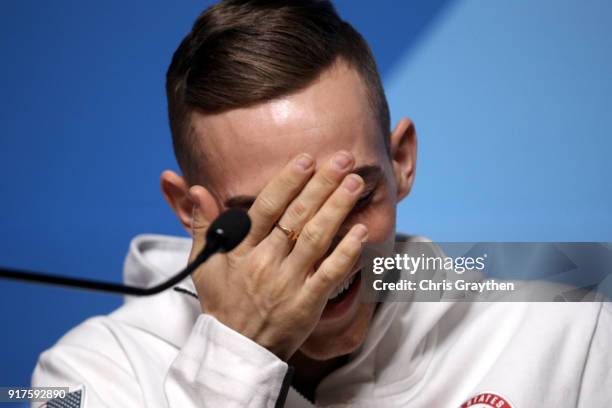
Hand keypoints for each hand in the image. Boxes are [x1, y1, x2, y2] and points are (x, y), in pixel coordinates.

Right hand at [187, 151, 367, 359]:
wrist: (236, 348)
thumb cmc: (222, 301)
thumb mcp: (203, 262)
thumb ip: (202, 223)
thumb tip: (196, 188)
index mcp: (241, 250)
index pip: (267, 208)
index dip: (288, 182)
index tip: (306, 159)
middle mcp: (266, 262)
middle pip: (297, 217)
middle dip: (322, 185)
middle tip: (343, 160)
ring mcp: (288, 283)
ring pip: (316, 239)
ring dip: (337, 209)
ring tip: (355, 184)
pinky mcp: (307, 304)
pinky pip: (329, 275)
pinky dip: (347, 253)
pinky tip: (361, 231)